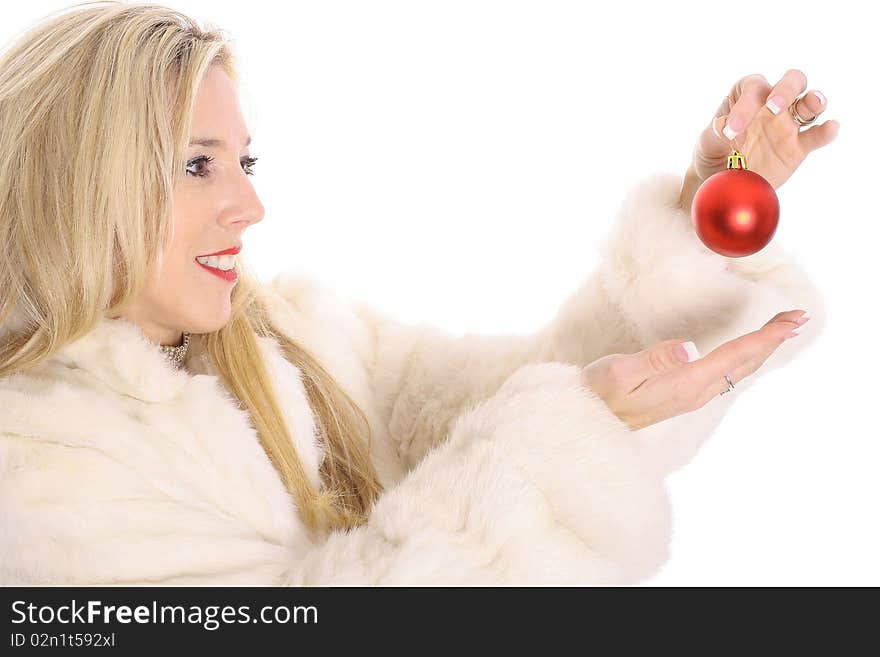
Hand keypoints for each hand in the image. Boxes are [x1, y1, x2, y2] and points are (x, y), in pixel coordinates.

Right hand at [580, 309, 809, 430]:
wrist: (588, 418)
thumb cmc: (600, 391)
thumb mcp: (620, 371)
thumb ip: (655, 358)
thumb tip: (689, 348)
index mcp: (685, 383)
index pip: (734, 355)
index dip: (765, 336)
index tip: (792, 321)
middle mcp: (696, 391)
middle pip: (744, 361)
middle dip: (773, 338)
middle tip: (799, 317)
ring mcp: (692, 395)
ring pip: (739, 369)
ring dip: (762, 348)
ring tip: (782, 331)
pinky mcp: (684, 395)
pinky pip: (727, 373)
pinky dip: (745, 357)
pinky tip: (747, 353)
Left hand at [679, 69, 839, 212]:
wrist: (722, 182)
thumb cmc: (712, 154)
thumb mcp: (706, 145)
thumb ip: (714, 134)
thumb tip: (722, 126)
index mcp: (745, 96)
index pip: (752, 88)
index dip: (745, 104)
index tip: (731, 131)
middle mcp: (771, 104)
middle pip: (791, 82)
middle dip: (785, 90)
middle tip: (775, 107)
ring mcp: (788, 123)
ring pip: (810, 103)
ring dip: (815, 100)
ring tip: (813, 105)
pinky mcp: (799, 146)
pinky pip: (817, 134)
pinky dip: (827, 130)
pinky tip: (830, 128)